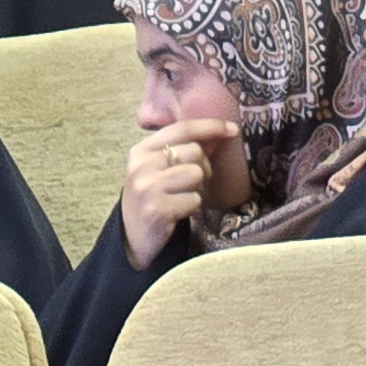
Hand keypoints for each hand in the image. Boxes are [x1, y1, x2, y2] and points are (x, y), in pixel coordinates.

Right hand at [119, 119, 238, 269]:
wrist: (132, 239)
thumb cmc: (153, 199)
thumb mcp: (162, 169)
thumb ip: (186, 149)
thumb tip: (218, 133)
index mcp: (142, 150)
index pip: (182, 129)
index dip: (211, 126)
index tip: (233, 129)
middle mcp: (142, 165)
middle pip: (194, 151)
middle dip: (204, 167)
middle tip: (194, 183)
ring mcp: (147, 187)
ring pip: (196, 173)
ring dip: (198, 188)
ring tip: (184, 197)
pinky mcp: (157, 209)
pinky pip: (194, 199)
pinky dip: (193, 207)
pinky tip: (179, 212)